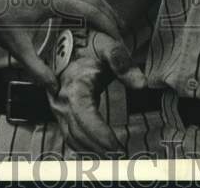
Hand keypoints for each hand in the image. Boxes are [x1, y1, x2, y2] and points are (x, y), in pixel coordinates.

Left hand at [0, 0, 123, 93]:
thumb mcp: (18, 48)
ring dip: (101, 1)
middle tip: (121, 34)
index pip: (91, 11)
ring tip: (114, 18)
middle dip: (109, 16)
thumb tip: (55, 89)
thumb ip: (37, 69)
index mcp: (55, 2)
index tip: (119, 38)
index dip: (108, 25)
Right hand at [48, 29, 146, 155]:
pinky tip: (99, 154)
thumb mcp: (107, 45)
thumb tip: (141, 84)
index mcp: (73, 85)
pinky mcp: (60, 111)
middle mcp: (61, 100)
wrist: (68, 38)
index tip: (117, 146)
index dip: (100, 134)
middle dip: (99, 148)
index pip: (85, 116)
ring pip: (72, 137)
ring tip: (113, 160)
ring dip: (91, 151)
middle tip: (121, 159)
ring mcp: (58, 107)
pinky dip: (83, 147)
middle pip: (78, 132)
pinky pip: (69, 134)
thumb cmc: (89, 42)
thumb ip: (123, 62)